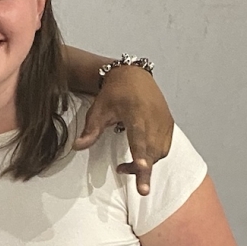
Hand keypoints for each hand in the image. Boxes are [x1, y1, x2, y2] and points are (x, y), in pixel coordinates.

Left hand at [75, 65, 173, 195]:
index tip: (143, 169)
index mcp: (137, 116)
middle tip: (122, 170)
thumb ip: (91, 130)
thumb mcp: (98, 110)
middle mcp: (155, 120)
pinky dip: (154, 156)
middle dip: (141, 169)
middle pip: (152, 153)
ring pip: (160, 152)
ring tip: (128, 164)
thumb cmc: (116, 92)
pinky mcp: (169, 123)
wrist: (134, 75)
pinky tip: (141, 156)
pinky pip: (165, 147)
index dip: (142, 158)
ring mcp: (164, 122)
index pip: (140, 142)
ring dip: (146, 163)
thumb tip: (77, 146)